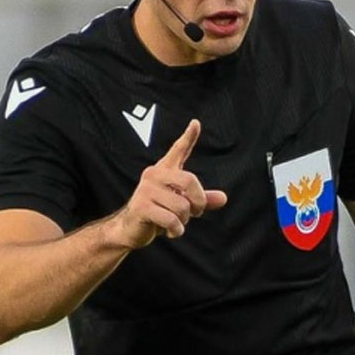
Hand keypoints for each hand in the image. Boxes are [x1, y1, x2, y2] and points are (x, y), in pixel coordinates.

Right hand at [106, 119, 227, 247]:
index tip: (196, 123)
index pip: (178, 150)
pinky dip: (176, 230)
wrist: (130, 229)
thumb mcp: (181, 204)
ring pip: (182, 206)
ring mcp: (146, 190)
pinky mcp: (141, 206)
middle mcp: (154, 175)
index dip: (188, 137)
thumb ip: (201, 200)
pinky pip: (171, 220)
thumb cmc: (157, 213)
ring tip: (175, 223)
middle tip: (196, 213)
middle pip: (189, 181)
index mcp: (164, 171)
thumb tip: (224, 198)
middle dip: (198, 202)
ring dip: (184, 221)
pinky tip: (171, 232)